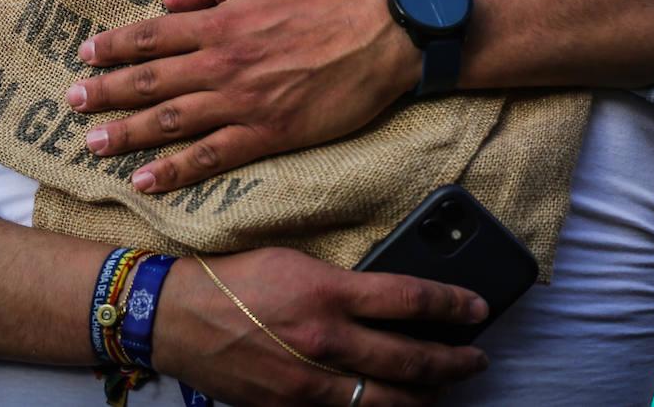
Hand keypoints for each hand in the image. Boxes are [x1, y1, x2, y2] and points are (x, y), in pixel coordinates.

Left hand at [67, 0, 420, 192]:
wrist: (379, 36)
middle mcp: (222, 64)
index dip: (114, 47)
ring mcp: (243, 101)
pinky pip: (214, 155)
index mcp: (219, 24)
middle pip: (150, 81)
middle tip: (73, 103)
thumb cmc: (323, 1)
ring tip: (94, 144)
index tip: (85, 56)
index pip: (152, 36)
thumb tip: (171, 0)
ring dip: (128, 133)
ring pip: (172, 121)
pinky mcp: (268, 133)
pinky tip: (147, 179)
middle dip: (107, 93)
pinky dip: (177, 169)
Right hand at [153, 247, 488, 406]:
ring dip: (426, 397)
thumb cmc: (233, 279)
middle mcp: (326, 341)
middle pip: (412, 359)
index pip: (411, 300)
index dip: (454, 306)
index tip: (477, 308)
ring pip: (389, 401)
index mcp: (328, 293)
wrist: (176, 316)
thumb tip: (389, 298)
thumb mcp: (295, 261)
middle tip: (476, 358)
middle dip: (454, 361)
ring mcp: (310, 383)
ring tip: (444, 390)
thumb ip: (343, 282)